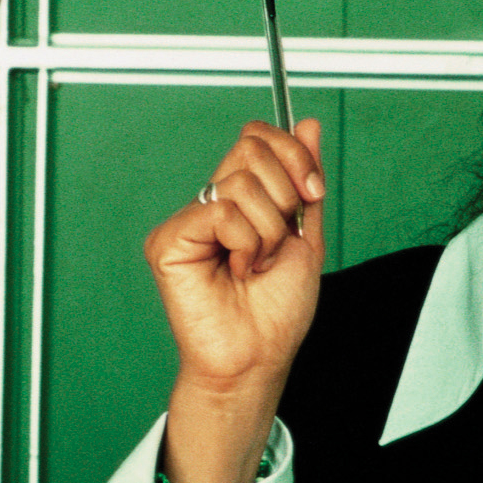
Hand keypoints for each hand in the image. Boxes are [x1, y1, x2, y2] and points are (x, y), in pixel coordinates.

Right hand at [147, 120, 326, 482]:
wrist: (260, 356)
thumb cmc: (277, 311)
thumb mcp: (306, 235)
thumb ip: (305, 180)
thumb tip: (309, 126)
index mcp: (241, 199)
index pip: (258, 138)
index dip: (293, 156)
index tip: (313, 194)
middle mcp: (211, 203)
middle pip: (251, 148)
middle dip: (284, 196)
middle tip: (278, 243)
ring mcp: (188, 221)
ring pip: (241, 184)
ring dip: (267, 232)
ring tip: (255, 265)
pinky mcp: (169, 240)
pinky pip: (220, 212)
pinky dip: (244, 243)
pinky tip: (236, 270)